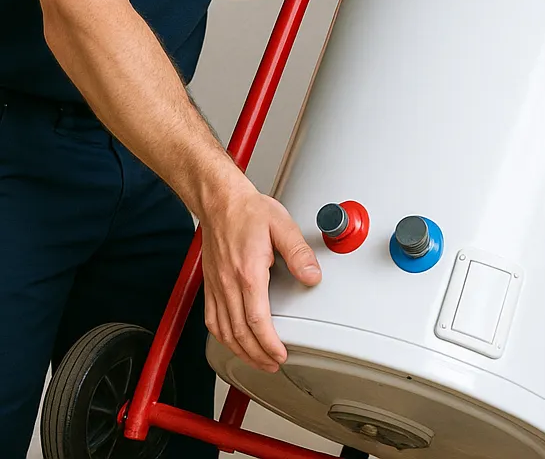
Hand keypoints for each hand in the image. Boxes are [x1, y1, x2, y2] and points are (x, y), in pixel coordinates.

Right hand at [200, 181, 320, 372]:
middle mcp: (228, 284)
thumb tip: (312, 276)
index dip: (269, 343)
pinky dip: (223, 338)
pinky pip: (212, 320)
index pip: (257, 320)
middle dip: (257, 355)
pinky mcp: (210, 285)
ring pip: (224, 331)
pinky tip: (233, 341)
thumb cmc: (248, 211)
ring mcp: (216, 286)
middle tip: (273, 365)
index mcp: (248, 272)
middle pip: (240, 333)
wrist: (219, 201)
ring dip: (240, 351)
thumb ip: (299, 253)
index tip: (280, 354)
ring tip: (257, 360)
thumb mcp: (282, 226)